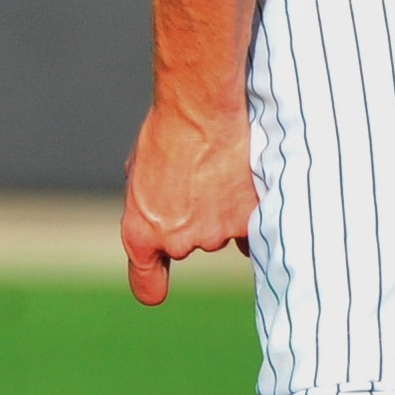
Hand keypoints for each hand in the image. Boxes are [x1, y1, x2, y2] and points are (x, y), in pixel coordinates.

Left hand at [120, 95, 254, 304]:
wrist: (201, 107)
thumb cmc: (166, 130)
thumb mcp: (140, 169)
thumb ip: (150, 204)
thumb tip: (161, 212)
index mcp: (141, 233)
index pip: (148, 287)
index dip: (154, 282)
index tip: (161, 279)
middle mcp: (177, 243)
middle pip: (191, 245)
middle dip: (196, 220)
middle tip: (200, 178)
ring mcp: (215, 236)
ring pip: (225, 234)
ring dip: (226, 211)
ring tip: (223, 169)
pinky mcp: (248, 221)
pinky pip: (255, 227)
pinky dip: (253, 210)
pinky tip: (247, 180)